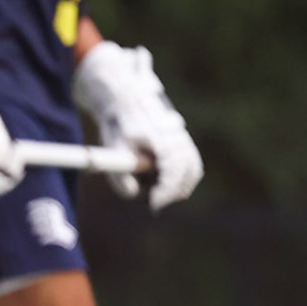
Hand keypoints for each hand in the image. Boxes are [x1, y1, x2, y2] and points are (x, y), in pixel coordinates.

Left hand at [73, 43, 202, 209]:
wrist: (127, 101)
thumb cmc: (119, 127)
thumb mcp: (113, 151)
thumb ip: (119, 176)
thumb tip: (134, 194)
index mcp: (159, 136)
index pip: (173, 168)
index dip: (167, 190)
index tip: (154, 204)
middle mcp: (177, 136)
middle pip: (189, 172)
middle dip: (173, 192)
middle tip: (155, 202)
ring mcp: (184, 138)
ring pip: (193, 170)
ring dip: (178, 186)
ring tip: (156, 188)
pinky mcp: (186, 141)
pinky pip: (193, 165)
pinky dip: (183, 178)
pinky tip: (163, 179)